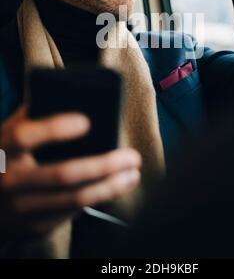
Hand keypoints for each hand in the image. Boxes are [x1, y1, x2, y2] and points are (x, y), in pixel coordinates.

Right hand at [0, 105, 140, 240]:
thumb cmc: (4, 156)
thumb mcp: (7, 133)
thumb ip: (33, 114)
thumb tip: (74, 94)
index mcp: (2, 149)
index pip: (24, 135)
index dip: (55, 128)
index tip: (86, 121)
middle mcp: (8, 181)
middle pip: (62, 173)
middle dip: (104, 164)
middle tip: (132, 156)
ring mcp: (20, 209)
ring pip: (74, 199)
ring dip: (110, 187)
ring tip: (133, 174)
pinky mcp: (33, 226)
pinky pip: (71, 213)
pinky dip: (97, 199)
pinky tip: (114, 186)